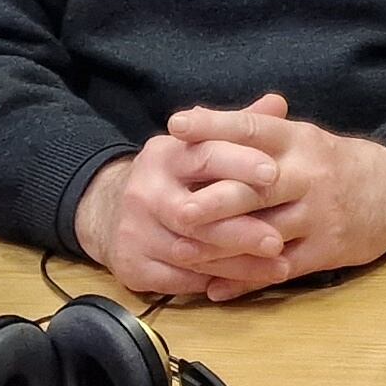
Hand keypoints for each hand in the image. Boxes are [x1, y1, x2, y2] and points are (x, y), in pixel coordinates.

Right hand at [68, 126, 298, 298]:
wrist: (106, 211)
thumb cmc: (170, 177)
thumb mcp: (195, 146)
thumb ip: (237, 129)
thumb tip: (279, 103)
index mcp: (164, 156)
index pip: (204, 156)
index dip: (239, 163)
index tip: (273, 173)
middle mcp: (145, 192)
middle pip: (194, 214)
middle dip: (239, 229)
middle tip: (278, 239)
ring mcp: (135, 231)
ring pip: (190, 253)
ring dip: (237, 264)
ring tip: (278, 267)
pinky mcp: (132, 266)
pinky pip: (179, 280)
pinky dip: (213, 282)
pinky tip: (244, 282)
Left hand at [152, 94, 385, 298]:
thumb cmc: (335, 163)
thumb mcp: (303, 138)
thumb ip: (256, 132)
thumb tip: (197, 122)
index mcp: (299, 141)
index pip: (253, 128)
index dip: (215, 125)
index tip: (177, 124)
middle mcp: (308, 176)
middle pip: (258, 188)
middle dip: (216, 200)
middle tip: (176, 209)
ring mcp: (318, 215)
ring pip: (264, 233)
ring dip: (223, 248)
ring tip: (183, 254)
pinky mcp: (325, 250)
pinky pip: (279, 269)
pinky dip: (245, 281)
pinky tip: (214, 288)